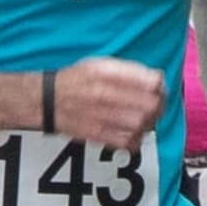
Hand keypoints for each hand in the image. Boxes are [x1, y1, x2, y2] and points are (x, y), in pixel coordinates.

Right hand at [45, 57, 166, 148]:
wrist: (46, 100)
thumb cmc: (76, 80)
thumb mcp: (100, 63)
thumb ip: (128, 70)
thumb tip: (156, 80)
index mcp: (107, 72)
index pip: (151, 81)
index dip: (160, 86)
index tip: (158, 88)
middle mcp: (104, 92)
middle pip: (150, 105)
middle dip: (158, 106)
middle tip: (156, 105)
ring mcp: (101, 115)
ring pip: (142, 124)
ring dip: (149, 122)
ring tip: (145, 118)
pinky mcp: (97, 134)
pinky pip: (128, 141)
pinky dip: (137, 138)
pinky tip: (134, 131)